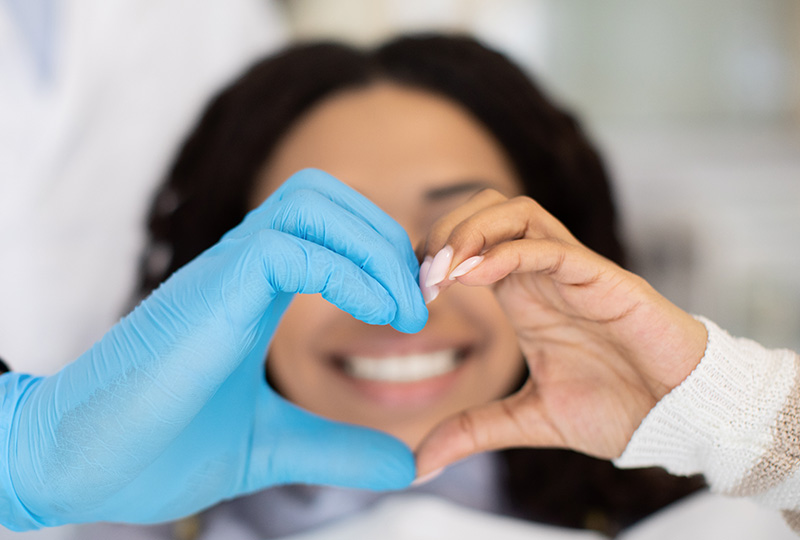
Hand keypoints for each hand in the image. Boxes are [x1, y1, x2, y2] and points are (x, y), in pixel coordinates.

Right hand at [2, 169, 427, 529]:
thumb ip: (336, 449)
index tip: (414, 308)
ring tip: (403, 310)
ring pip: (312, 201)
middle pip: (327, 195)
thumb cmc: (156, 447)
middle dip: (389, 239)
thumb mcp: (271, 446)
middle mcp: (240, 266)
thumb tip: (405, 464)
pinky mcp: (209, 292)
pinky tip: (378, 316)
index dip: (382, 253)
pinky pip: (290, 248)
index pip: (327, 225)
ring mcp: (222, 272)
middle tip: (418, 304)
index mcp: (253, 289)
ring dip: (376, 246)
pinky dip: (349, 273)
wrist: (75, 465)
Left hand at [414, 189, 706, 475]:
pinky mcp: (603, 278)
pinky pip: (549, 247)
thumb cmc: (615, 408)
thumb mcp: (527, 420)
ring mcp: (572, 270)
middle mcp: (543, 272)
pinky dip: (505, 252)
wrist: (677, 419)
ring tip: (440, 270)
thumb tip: (418, 463)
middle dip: (444, 230)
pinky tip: (472, 275)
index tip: (407, 293)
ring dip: (469, 230)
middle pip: (486, 208)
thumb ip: (473, 430)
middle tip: (419, 277)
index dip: (432, 254)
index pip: (470, 241)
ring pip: (516, 211)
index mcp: (522, 293)